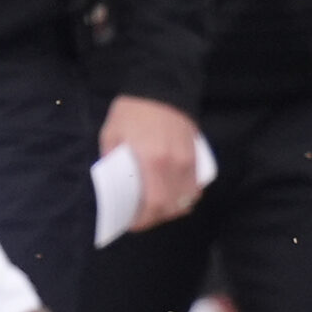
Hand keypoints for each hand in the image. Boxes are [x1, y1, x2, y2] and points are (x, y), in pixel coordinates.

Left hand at [100, 96, 203, 231]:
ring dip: (172, 209)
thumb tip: (114, 186)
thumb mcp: (112, 135)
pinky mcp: (198, 157)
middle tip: (141, 217)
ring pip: (187, 200)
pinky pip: (196, 187)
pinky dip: (186, 197)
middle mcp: (175, 165)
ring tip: (156, 207)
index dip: (144, 220)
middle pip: (171, 207)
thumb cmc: (132, 111)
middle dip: (156, 218)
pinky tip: (173, 194)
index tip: (132, 223)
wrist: (162, 87)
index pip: (154, 203)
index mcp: (152, 161)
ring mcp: (190, 162)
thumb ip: (113, 162)